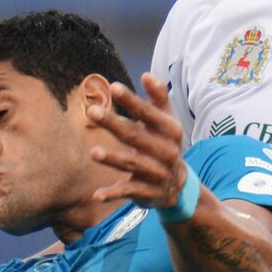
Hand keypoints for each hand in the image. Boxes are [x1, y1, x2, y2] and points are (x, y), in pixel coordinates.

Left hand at [87, 73, 189, 208]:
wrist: (179, 186)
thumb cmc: (165, 145)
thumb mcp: (167, 122)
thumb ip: (158, 99)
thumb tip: (147, 75)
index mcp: (170, 130)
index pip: (149, 113)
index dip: (132, 101)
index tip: (114, 87)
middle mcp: (165, 151)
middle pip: (135, 136)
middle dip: (113, 124)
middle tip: (92, 112)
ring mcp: (157, 173)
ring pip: (132, 164)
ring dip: (113, 159)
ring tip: (94, 151)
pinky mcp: (147, 192)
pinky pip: (128, 192)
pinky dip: (113, 194)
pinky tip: (97, 195)